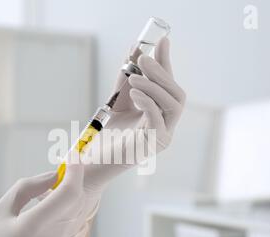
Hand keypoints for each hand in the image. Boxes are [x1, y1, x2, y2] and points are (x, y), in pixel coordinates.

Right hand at [0, 157, 90, 236]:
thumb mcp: (2, 208)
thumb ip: (29, 187)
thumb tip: (54, 175)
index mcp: (34, 226)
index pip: (69, 192)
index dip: (75, 171)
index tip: (73, 158)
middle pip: (79, 201)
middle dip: (74, 182)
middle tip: (63, 173)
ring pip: (81, 214)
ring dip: (73, 199)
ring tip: (53, 196)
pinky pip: (79, 229)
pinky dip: (72, 216)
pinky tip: (55, 215)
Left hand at [83, 37, 185, 194]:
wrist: (91, 163)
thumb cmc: (105, 135)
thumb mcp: (118, 99)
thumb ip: (127, 77)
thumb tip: (135, 48)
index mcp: (159, 115)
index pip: (169, 85)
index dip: (166, 63)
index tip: (161, 40)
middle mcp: (165, 126)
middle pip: (177, 95)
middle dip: (162, 73)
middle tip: (143, 59)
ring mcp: (161, 137)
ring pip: (173, 106)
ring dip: (156, 86)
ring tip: (136, 77)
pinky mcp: (152, 147)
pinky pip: (158, 121)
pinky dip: (149, 103)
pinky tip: (135, 92)